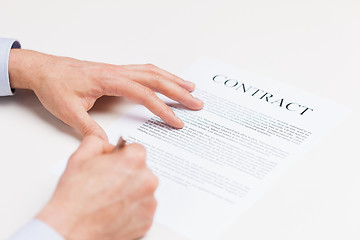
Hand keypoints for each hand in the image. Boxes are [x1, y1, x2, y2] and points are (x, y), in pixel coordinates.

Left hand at [8, 49, 202, 138]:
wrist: (43, 69)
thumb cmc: (55, 86)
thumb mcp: (68, 111)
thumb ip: (89, 129)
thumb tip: (108, 145)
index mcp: (109, 80)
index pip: (143, 95)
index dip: (162, 109)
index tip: (177, 121)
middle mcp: (117, 72)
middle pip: (155, 79)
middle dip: (179, 92)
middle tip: (197, 103)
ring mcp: (118, 70)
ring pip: (152, 72)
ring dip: (173, 79)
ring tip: (191, 88)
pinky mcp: (117, 72)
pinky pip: (144, 70)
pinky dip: (161, 75)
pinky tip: (167, 80)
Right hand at [37, 136, 157, 239]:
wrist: (71, 230)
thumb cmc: (74, 197)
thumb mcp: (80, 157)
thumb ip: (97, 142)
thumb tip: (106, 144)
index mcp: (133, 160)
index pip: (136, 150)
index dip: (123, 156)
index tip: (115, 163)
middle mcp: (147, 180)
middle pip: (141, 170)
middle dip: (127, 174)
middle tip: (108, 183)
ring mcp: (148, 202)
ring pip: (142, 190)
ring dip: (131, 191)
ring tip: (109, 199)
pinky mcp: (147, 220)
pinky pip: (142, 209)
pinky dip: (132, 209)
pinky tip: (114, 210)